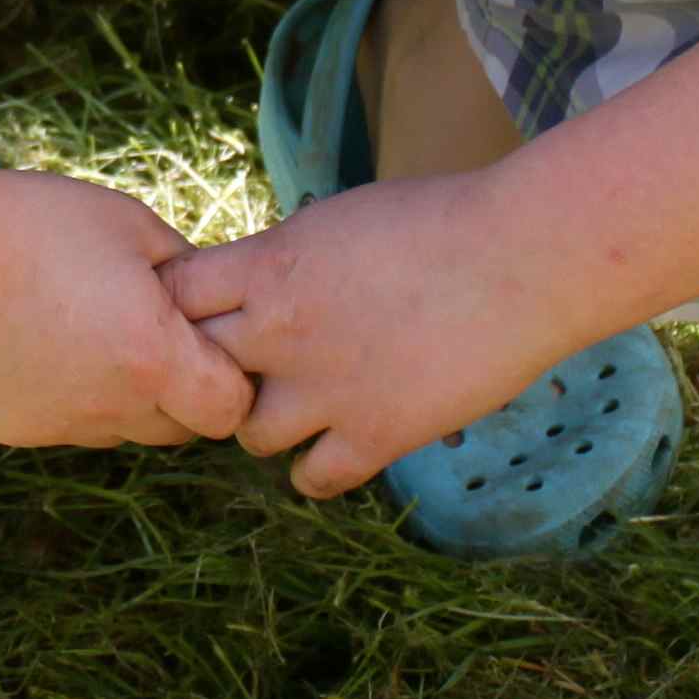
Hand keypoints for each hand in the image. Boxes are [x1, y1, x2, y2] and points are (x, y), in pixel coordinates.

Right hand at [0, 167, 258, 449]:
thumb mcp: (130, 225)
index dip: (230, 378)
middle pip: (180, 429)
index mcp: (152, 358)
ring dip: (125, 396)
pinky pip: (65, 425)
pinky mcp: (12, 430)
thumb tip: (216, 300)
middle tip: (151, 330)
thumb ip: (189, 272)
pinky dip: (69, 395)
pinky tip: (40, 340)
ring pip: (121, 430)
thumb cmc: (32, 222)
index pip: (229, 410)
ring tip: (89, 329)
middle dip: (181, 390)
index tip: (206, 339)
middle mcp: (109, 409)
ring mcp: (56, 426)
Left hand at [161, 172, 581, 498]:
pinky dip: (316, 470)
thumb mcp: (337, 219)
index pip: (175, 294)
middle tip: (248, 369)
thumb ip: (284, 259)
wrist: (523, 258)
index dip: (180, 307)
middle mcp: (282, 331)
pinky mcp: (375, 435)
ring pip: (246, 435)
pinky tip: (336, 447)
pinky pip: (312, 479)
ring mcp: (325, 390)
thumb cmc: (444, 219)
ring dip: (263, 423)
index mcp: (270, 265)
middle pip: (196, 367)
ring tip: (297, 409)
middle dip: (214, 368)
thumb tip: (251, 283)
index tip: (203, 314)